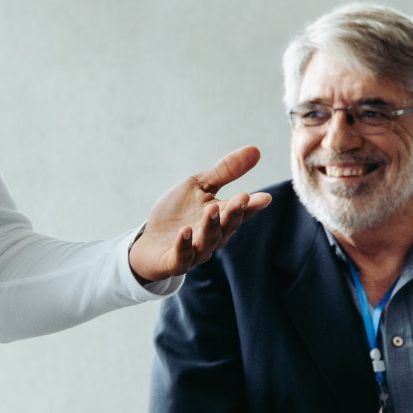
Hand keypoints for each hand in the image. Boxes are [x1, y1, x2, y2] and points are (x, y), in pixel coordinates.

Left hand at [127, 146, 272, 284]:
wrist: (148, 241)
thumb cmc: (178, 212)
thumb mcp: (199, 186)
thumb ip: (225, 171)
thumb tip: (256, 150)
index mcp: (221, 218)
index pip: (240, 211)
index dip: (251, 205)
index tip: (264, 197)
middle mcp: (213, 237)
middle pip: (226, 226)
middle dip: (234, 212)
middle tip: (243, 198)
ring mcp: (194, 251)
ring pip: (207, 241)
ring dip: (210, 226)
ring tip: (211, 209)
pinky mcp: (174, 262)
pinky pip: (182, 257)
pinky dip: (184, 245)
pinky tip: (185, 232)